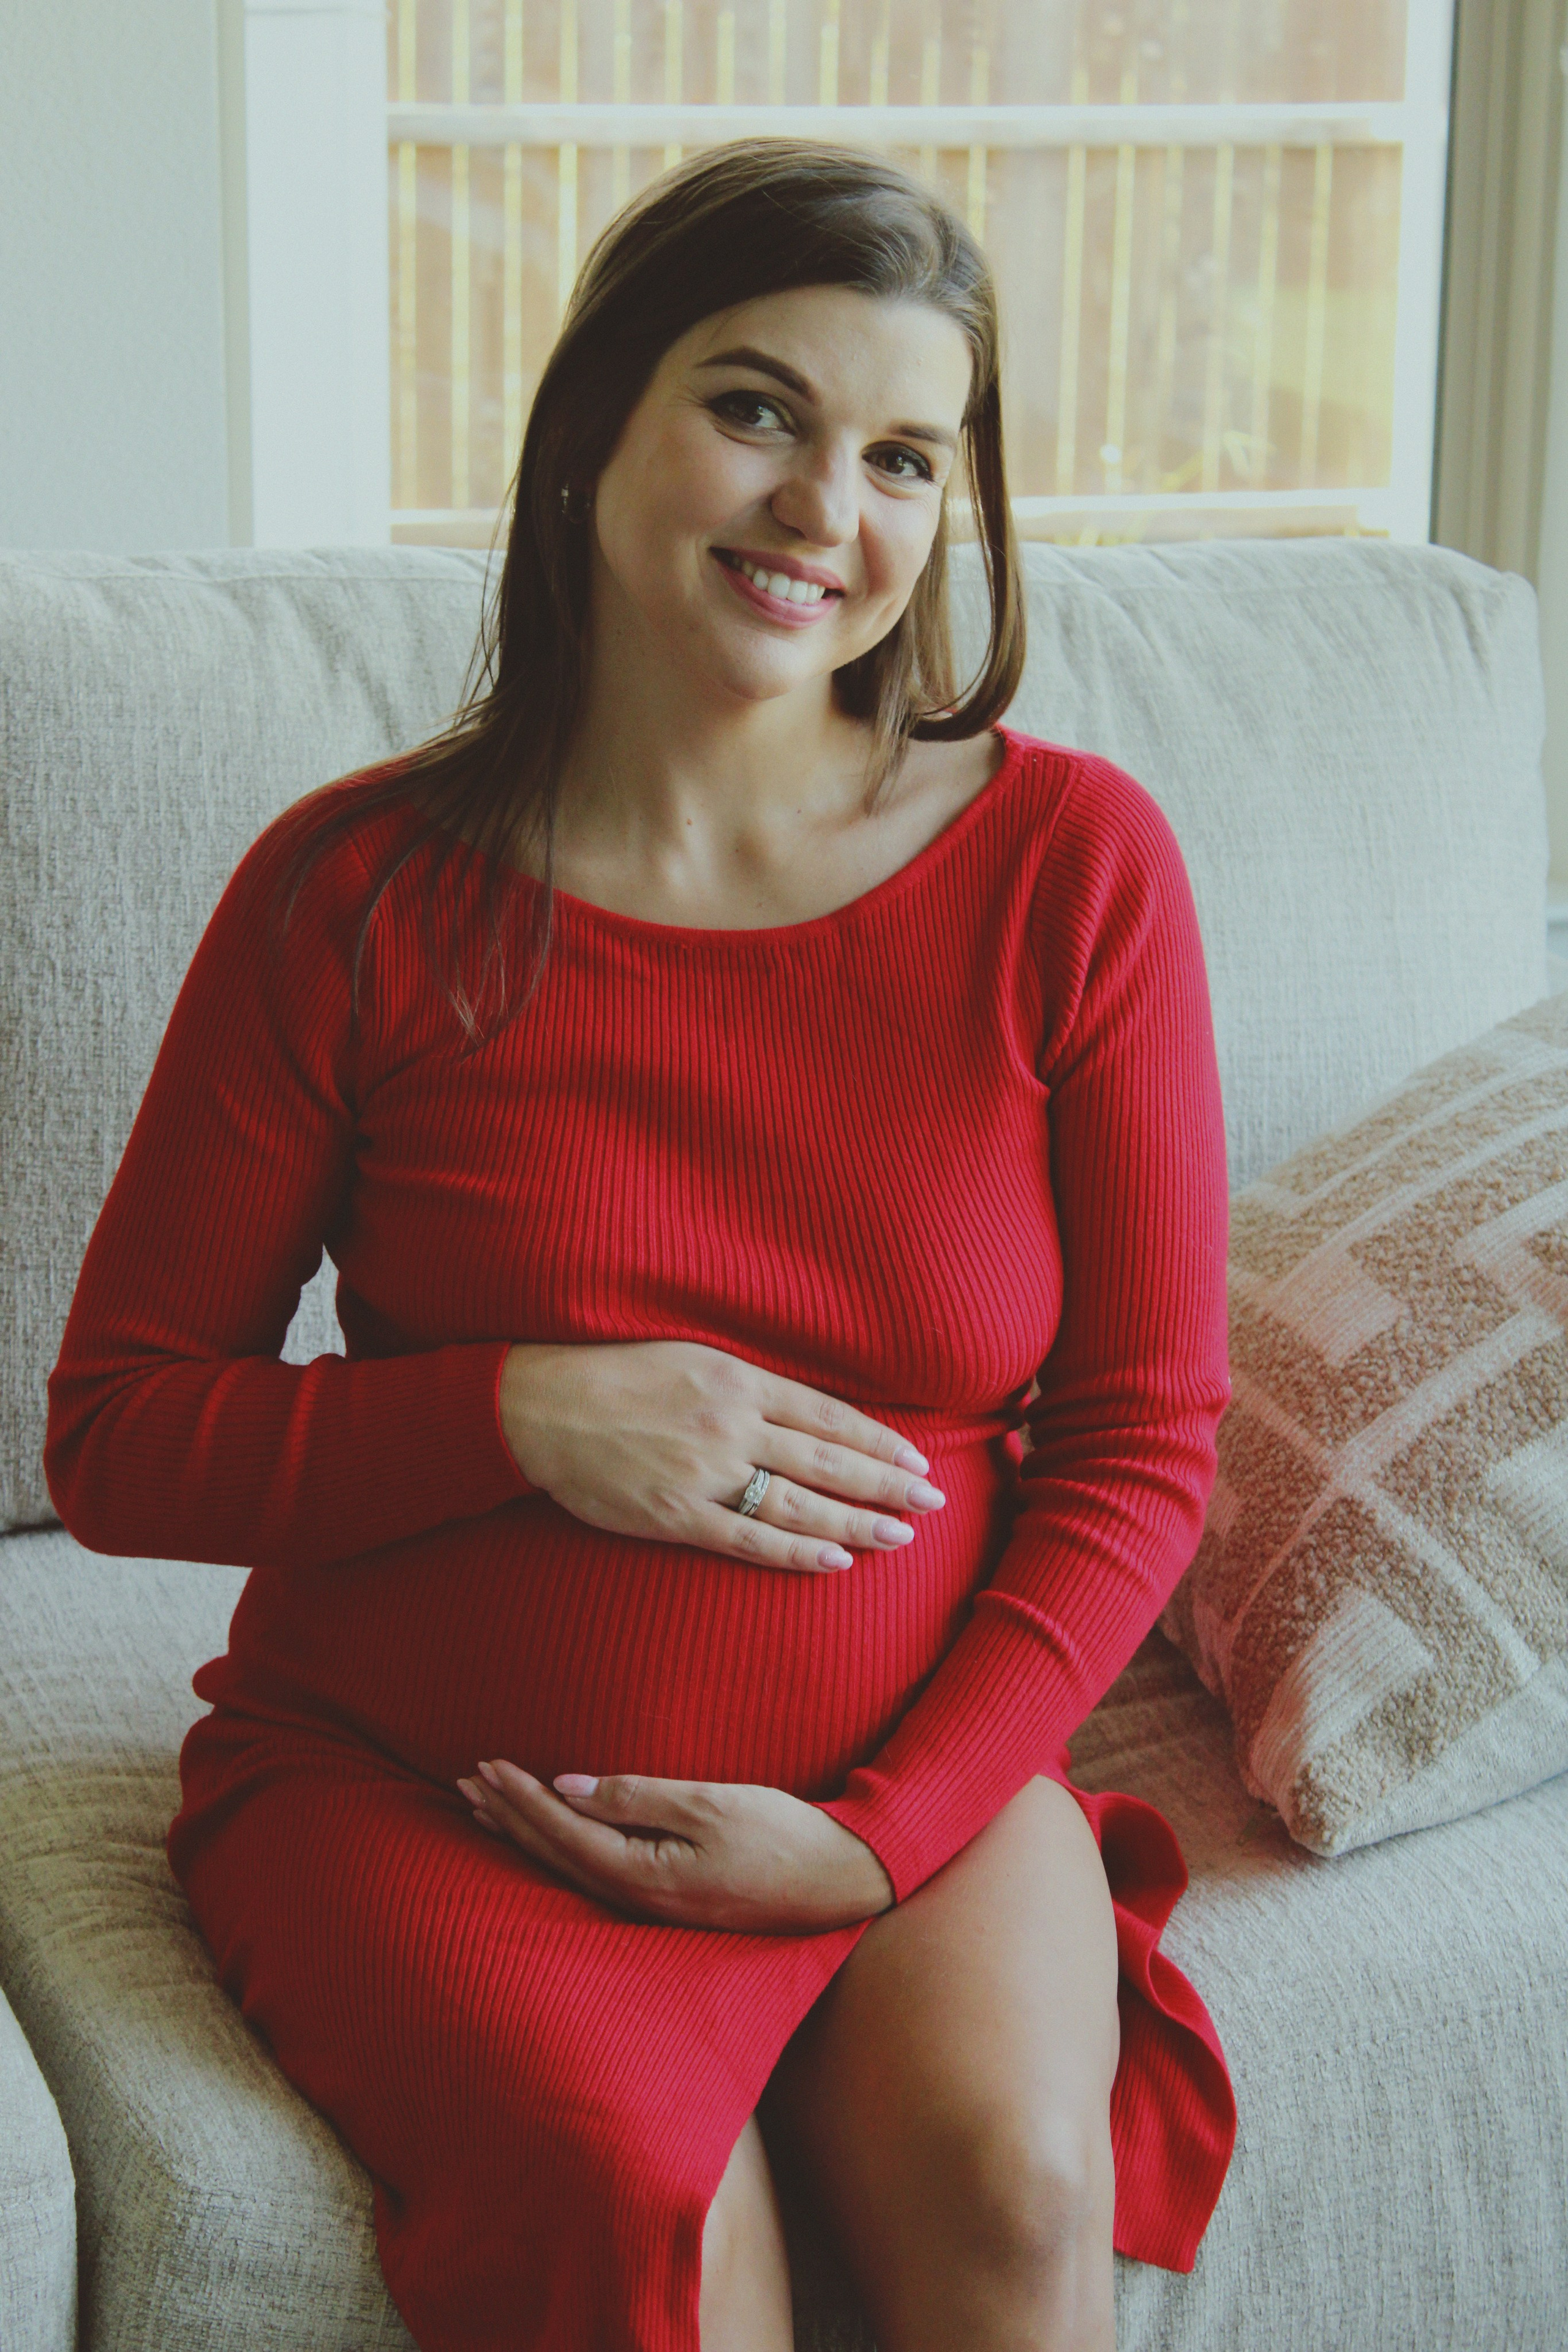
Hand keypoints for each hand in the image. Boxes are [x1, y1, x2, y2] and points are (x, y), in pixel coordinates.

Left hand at [455, 1760, 896, 1931]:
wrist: (839, 1881)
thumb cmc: (781, 1836)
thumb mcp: (710, 1805)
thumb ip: (636, 1796)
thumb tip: (567, 1787)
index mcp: (642, 1874)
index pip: (562, 1832)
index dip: (520, 1798)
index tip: (485, 1766)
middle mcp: (638, 1900)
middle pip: (554, 1855)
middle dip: (508, 1818)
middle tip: (465, 1785)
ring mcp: (653, 1906)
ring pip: (569, 1868)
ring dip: (526, 1835)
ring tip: (489, 1811)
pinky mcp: (670, 1901)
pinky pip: (594, 1872)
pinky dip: (561, 1849)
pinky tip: (552, 1838)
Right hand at [499, 1338, 945, 1575]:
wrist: (540, 1405)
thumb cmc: (611, 1372)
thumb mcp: (687, 1355)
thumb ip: (745, 1383)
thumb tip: (800, 1408)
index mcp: (737, 1380)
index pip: (827, 1415)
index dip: (877, 1441)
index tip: (915, 1460)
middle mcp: (732, 1424)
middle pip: (827, 1459)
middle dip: (886, 1484)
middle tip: (932, 1503)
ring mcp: (705, 1471)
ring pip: (798, 1504)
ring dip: (854, 1523)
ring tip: (899, 1538)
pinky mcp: (677, 1514)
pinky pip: (748, 1539)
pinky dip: (794, 1553)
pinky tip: (834, 1562)